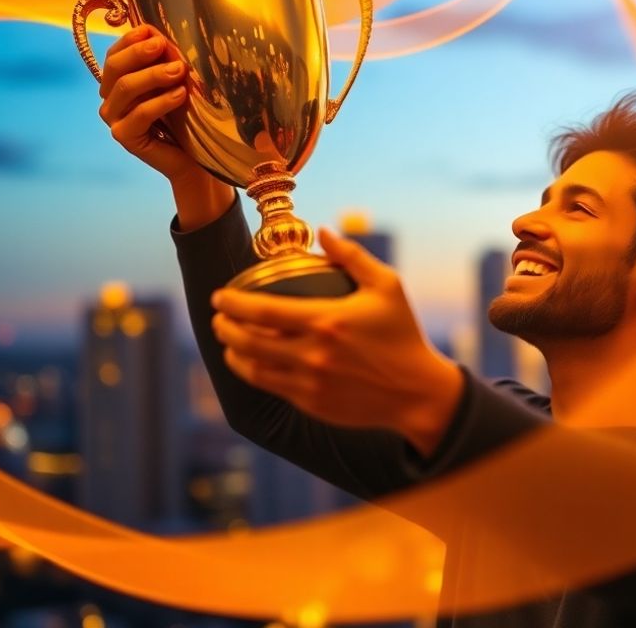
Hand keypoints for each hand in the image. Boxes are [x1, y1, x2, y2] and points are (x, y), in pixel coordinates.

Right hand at [97, 25, 202, 182]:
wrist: (193, 158)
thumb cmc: (184, 118)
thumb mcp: (174, 83)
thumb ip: (164, 61)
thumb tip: (159, 34)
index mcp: (117, 83)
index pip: (114, 55)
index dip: (129, 40)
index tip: (150, 31)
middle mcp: (110, 99)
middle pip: (115, 68)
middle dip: (138, 53)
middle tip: (162, 45)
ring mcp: (114, 119)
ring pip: (126, 87)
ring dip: (153, 74)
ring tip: (179, 70)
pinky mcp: (124, 136)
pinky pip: (140, 113)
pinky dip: (161, 101)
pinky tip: (180, 94)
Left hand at [210, 228, 464, 455]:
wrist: (417, 392)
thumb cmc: (404, 334)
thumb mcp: (388, 286)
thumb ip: (352, 256)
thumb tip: (323, 232)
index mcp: (327, 321)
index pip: (263, 310)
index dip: (233, 303)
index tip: (220, 296)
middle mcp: (313, 355)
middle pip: (248, 342)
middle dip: (225, 328)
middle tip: (219, 317)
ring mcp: (310, 383)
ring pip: (254, 369)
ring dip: (233, 354)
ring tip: (228, 341)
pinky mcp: (312, 404)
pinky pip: (271, 388)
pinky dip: (254, 374)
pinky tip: (252, 364)